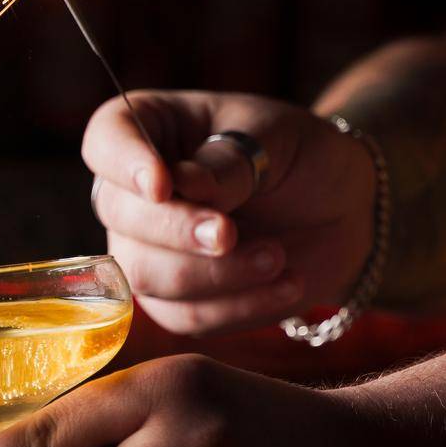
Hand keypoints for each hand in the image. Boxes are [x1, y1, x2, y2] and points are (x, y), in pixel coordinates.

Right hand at [83, 89, 375, 333]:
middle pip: (120, 216)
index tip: (162, 183)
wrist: (338, 212)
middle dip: (175, 231)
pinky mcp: (176, 304)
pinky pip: (188, 316)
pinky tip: (286, 283)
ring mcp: (147, 253)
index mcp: (149, 130)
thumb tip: (185, 186)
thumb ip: (230, 161)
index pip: (107, 141)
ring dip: (213, 274)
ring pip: (147, 275)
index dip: (124, 164)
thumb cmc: (301, 157)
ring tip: (277, 258)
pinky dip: (239, 305)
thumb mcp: (277, 138)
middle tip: (229, 233)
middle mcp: (133, 195)